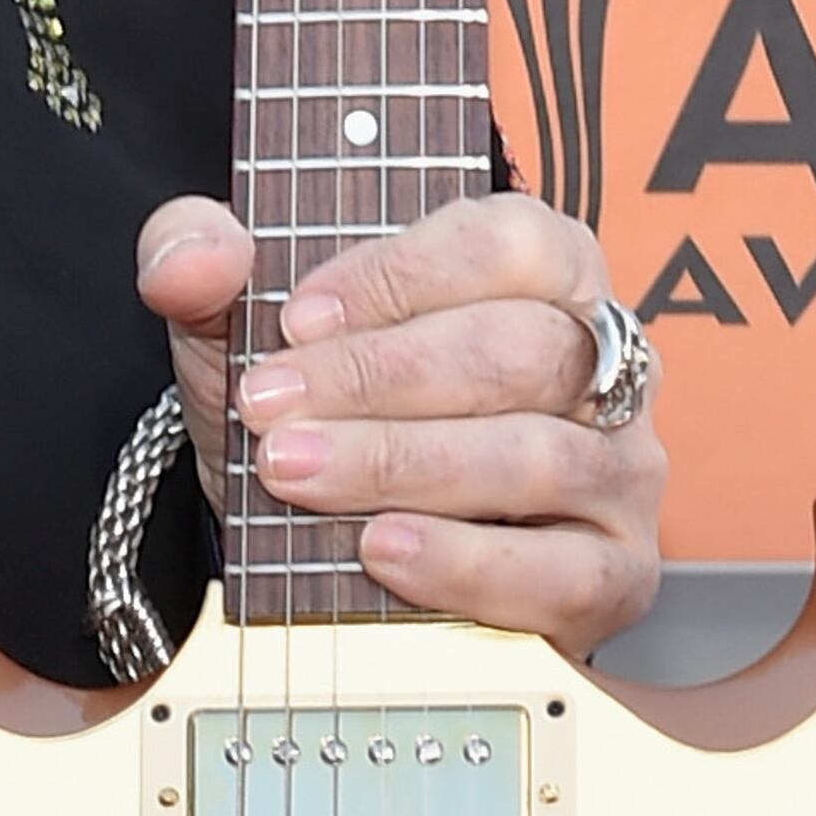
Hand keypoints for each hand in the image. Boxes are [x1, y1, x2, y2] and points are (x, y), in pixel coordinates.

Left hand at [135, 190, 663, 660]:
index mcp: (545, 265)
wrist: (318, 538)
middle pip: (518, 349)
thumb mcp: (239, 322)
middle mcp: (604, 360)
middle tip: (271, 408)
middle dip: (379, 380)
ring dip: (402, 465)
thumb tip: (193, 259)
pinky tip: (385, 549)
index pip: (508, 242)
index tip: (294, 319)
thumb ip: (200, 257)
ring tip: (298, 474)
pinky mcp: (614, 574)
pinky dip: (467, 562)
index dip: (400, 276)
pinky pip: (562, 572)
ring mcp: (621, 470)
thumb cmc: (313, 406)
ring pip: (537, 454)